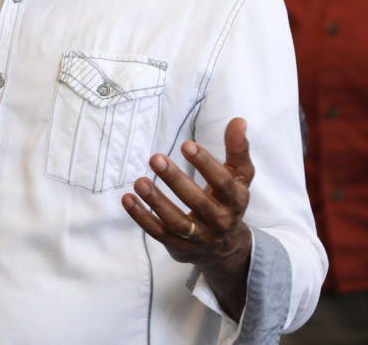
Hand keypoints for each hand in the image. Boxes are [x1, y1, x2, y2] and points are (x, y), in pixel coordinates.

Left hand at [122, 118, 254, 317]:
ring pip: (176, 222)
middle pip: (197, 202)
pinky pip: (159, 234)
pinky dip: (142, 218)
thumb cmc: (229, 201)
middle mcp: (219, 221)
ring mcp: (199, 237)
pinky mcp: (180, 247)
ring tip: (139, 182)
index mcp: (235, 200)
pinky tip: (128, 199)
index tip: (186, 145)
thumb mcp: (239, 177)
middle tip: (155, 158)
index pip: (222, 182)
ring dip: (156, 202)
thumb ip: (238, 149)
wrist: (226, 248)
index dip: (205, 163)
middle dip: (175, 180)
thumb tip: (238, 120)